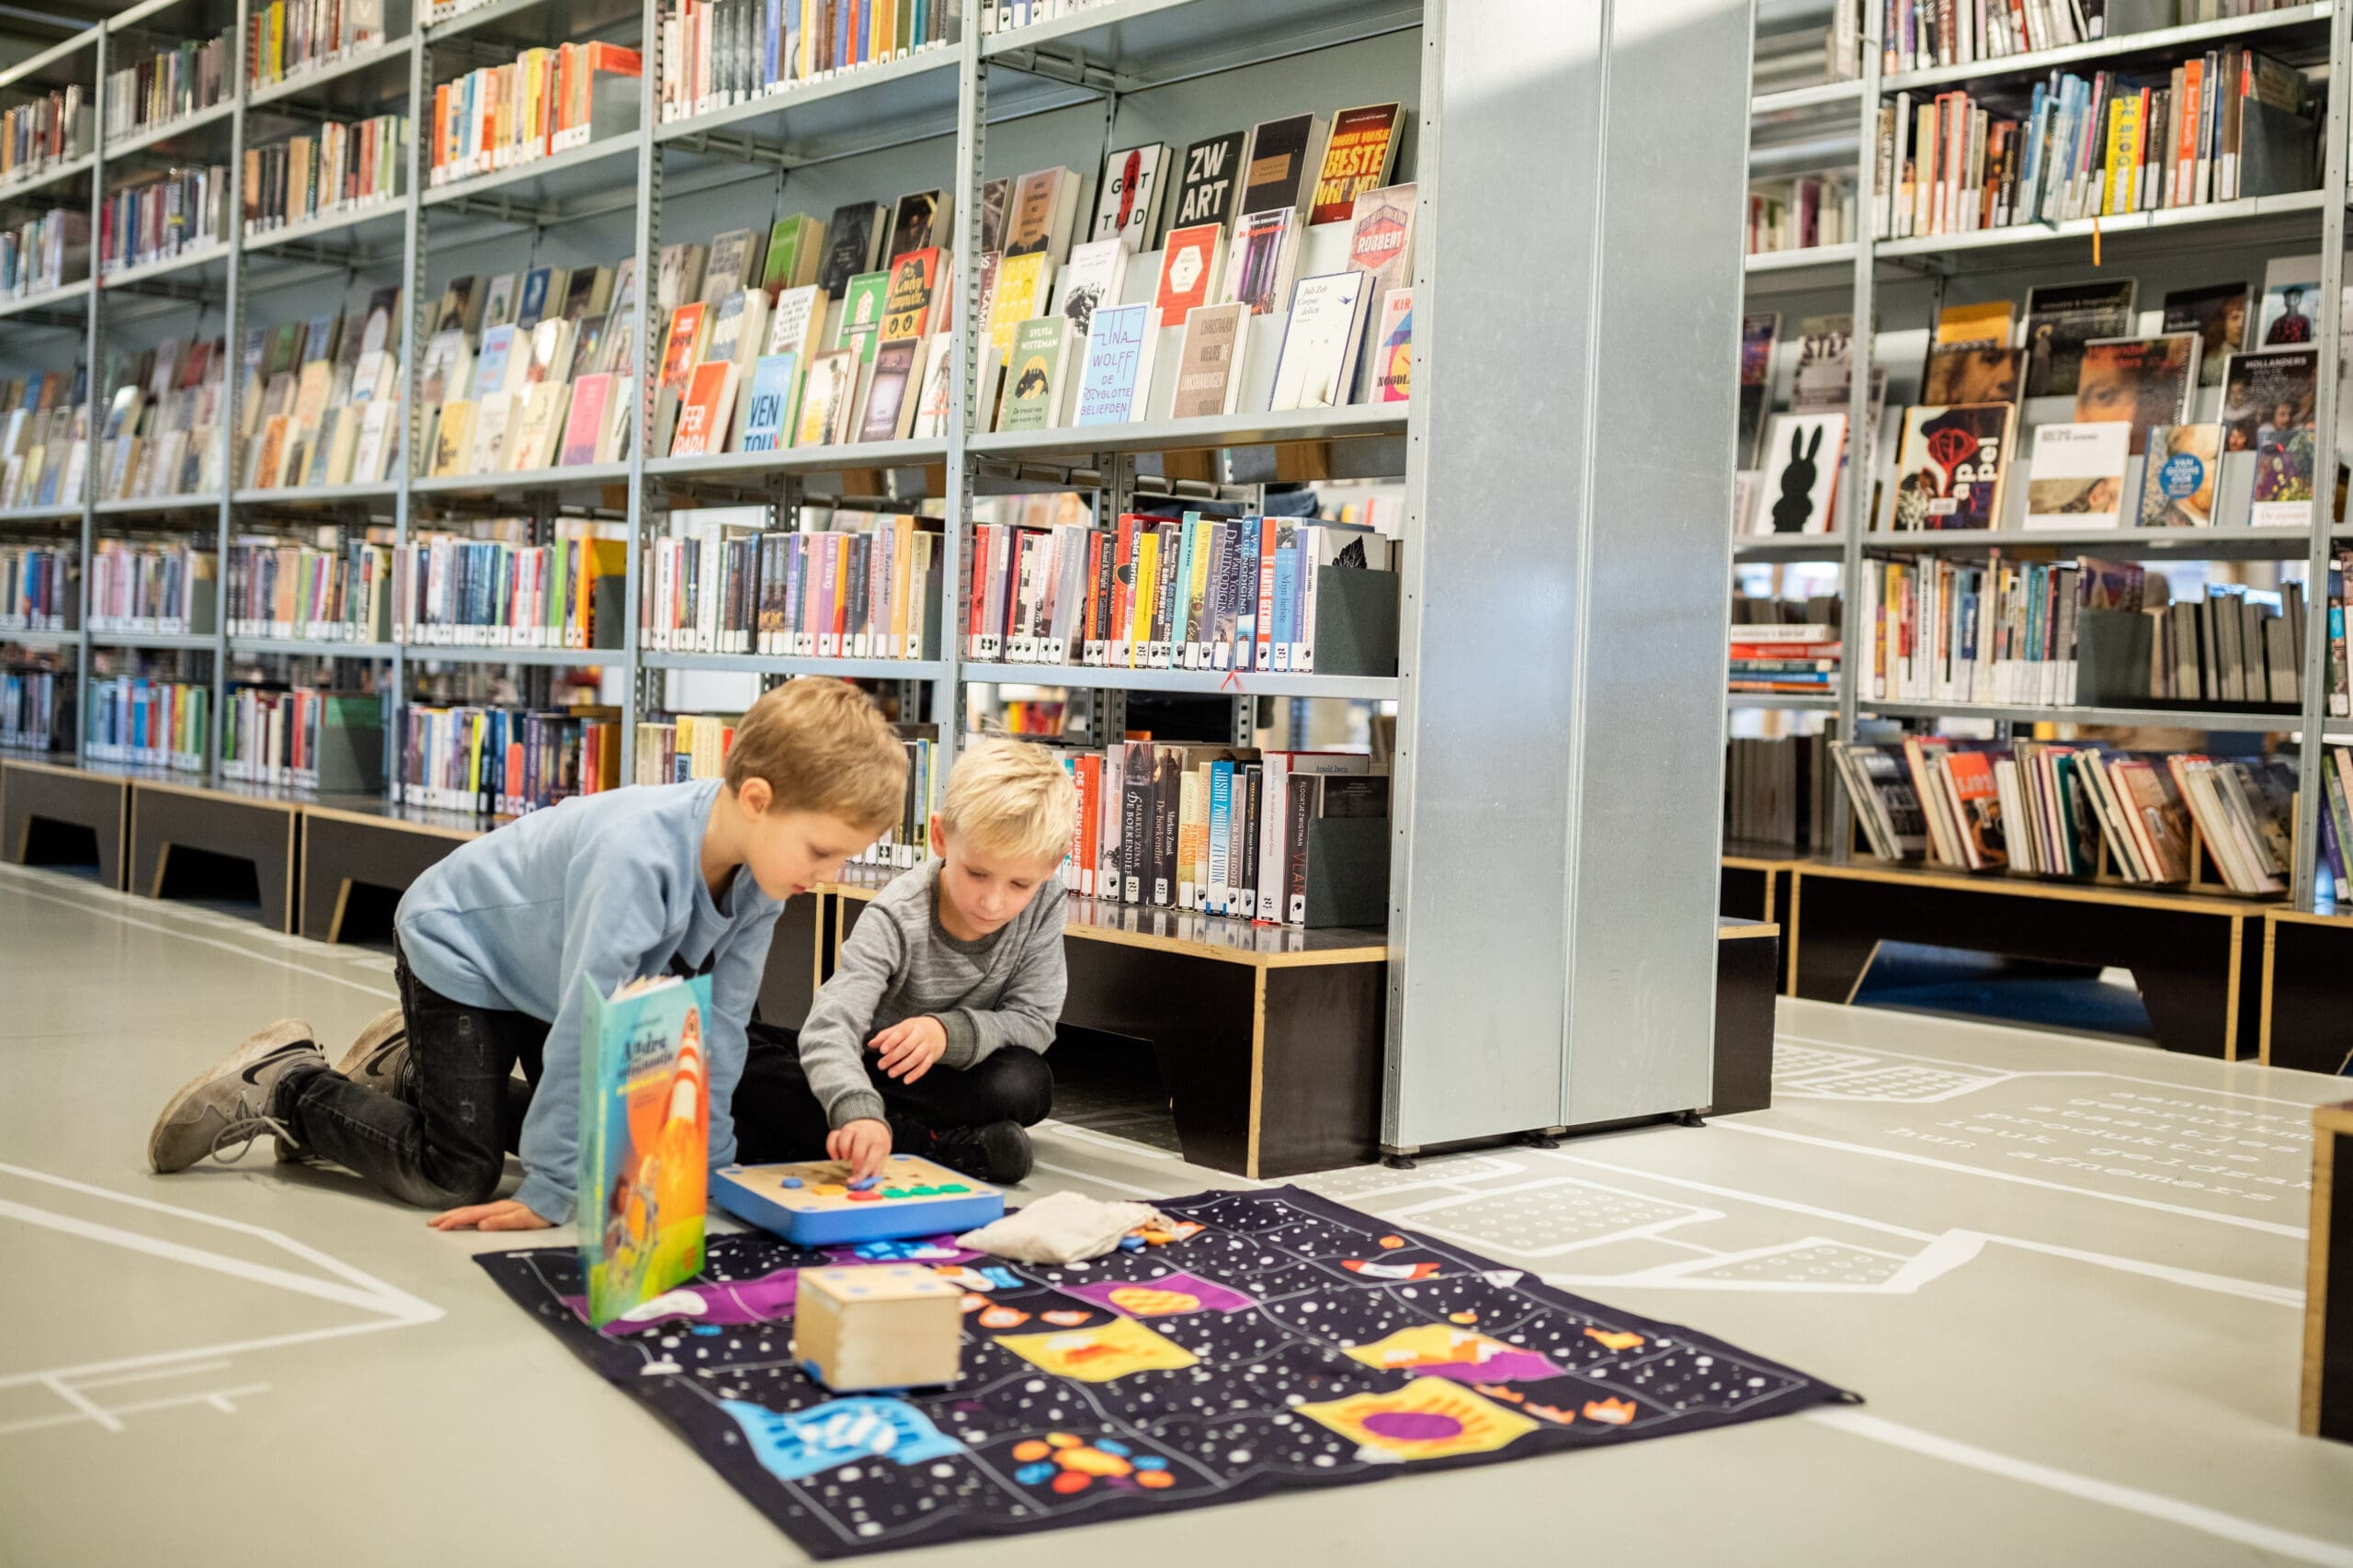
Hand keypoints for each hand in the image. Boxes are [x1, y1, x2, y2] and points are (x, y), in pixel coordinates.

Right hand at [429, 1199, 553, 1231]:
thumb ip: (502, 1222)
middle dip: (447, 1217)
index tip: (439, 1228)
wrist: (551, 1199)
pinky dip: (463, 1214)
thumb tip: (481, 1225)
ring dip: (453, 1215)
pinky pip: (475, 1212)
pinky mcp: (498, 1210)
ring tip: (439, 1220)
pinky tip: (461, 1218)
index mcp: (496, 1211)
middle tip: (431, 1223)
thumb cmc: (539, 1212)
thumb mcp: (523, 1219)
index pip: (470, 1216)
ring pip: (469, 1210)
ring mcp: (495, 1208)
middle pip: (466, 1211)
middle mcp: (493, 1208)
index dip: (454, 1221)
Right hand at [827, 1117, 890, 1181]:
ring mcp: (854, 1129)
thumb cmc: (877, 1145)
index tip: (854, 1181)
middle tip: (854, 1168)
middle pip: (860, 1141)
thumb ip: (874, 1171)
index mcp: (879, 1142)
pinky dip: (831, 1147)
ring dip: (843, 1150)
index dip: (862, 1172)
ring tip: (847, 1158)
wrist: (874, 1126)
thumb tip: (865, 1185)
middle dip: (856, 1159)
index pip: (872, 1158)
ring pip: (845, 1134)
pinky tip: (836, 1156)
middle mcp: (866, 1133)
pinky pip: (833, 1135)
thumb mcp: (881, 1156)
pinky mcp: (842, 1129)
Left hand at [869, 1015, 948, 1083]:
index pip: (901, 1032)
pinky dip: (916, 1074)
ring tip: (891, 1073)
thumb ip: (886, 1035)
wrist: (939, 1031)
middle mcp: (921, 1035)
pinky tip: (906, 1080)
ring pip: (916, 1057)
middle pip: (907, 1047)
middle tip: (881, 1065)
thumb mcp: (901, 1027)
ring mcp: (928, 1046)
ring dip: (902, 1067)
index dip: (891, 1041)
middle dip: (893, 1057)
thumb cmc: (914, 1030)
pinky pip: (925, 1066)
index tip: (882, 1050)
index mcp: (911, 1025)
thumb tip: (871, 1044)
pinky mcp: (932, 1057)